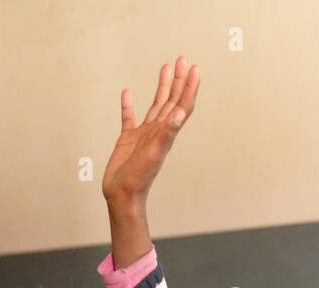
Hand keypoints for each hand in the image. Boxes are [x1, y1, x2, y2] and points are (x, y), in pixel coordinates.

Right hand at [102, 57, 200, 206]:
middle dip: (178, 80)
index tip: (195, 68)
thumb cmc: (139, 179)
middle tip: (182, 59)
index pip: (182, 105)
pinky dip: (129, 105)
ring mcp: (143, 135)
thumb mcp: (154, 154)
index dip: (189, 87)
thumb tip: (180, 114)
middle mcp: (158, 131)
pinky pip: (129, 118)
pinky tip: (127, 93)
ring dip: (162, 87)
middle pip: (172, 100)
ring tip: (165, 66)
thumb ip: (167, 134)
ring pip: (155, 105)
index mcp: (167, 133)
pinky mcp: (127, 140)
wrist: (123, 196)